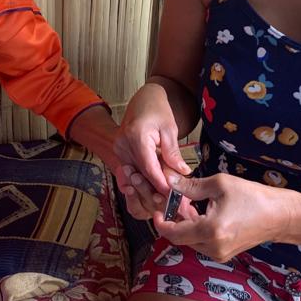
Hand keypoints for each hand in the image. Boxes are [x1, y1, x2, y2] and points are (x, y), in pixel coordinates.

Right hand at [114, 84, 191, 215]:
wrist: (143, 99)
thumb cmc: (157, 110)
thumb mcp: (170, 129)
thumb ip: (173, 153)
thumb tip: (183, 172)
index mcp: (136, 136)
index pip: (149, 167)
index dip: (161, 183)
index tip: (172, 195)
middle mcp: (122, 144)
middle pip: (140, 175)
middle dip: (156, 189)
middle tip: (171, 201)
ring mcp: (118, 149)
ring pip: (135, 175)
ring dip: (149, 186)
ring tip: (165, 197)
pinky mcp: (119, 152)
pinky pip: (132, 170)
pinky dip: (143, 178)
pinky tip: (155, 187)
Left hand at [156, 173, 290, 261]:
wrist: (279, 216)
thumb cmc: (253, 197)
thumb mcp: (220, 184)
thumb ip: (191, 186)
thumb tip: (169, 182)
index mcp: (211, 231)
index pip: (173, 233)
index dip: (160, 222)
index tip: (157, 209)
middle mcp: (213, 247)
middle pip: (179, 238)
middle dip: (174, 219)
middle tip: (177, 200)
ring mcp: (218, 254)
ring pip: (189, 240)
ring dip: (185, 224)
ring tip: (192, 204)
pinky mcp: (223, 254)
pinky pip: (200, 243)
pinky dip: (196, 229)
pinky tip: (203, 213)